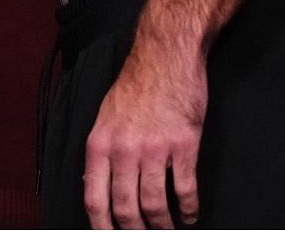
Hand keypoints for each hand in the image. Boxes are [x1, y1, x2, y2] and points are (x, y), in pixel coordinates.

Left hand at [83, 49, 205, 228]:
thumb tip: (95, 185)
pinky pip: (184, 188)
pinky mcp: (183, 144)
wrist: (166, 55)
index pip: (94, 199)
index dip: (102, 228)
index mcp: (100, 144)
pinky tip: (189, 214)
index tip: (110, 238)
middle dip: (135, 232)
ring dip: (162, 225)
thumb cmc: (136, 83)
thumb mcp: (105, 117)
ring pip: (155, 204)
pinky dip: (188, 208)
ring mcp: (155, 148)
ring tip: (168, 231)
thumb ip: (101, 152)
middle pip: (125, 209)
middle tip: (143, 238)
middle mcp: (124, 149)